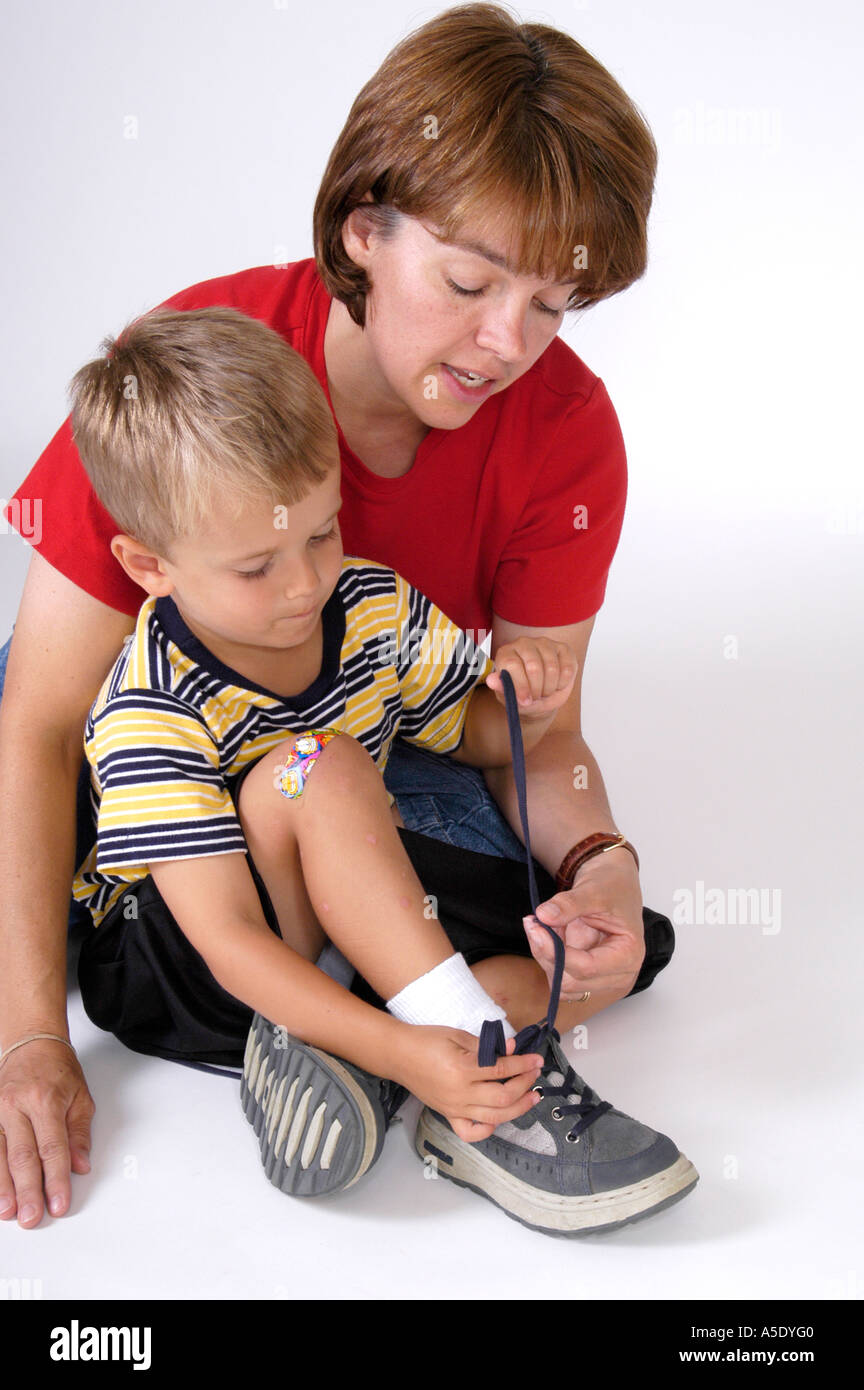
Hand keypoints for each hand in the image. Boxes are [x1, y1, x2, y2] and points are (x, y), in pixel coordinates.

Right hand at [0, 1039, 94, 1227]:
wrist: (31, 1043)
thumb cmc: (57, 1069)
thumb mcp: (80, 1096)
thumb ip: (79, 1133)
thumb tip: (80, 1165)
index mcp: (46, 1100)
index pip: (52, 1148)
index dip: (56, 1179)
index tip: (58, 1203)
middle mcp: (17, 1106)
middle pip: (22, 1155)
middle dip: (27, 1190)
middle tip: (31, 1216)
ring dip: (3, 1187)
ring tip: (8, 1211)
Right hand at [394, 1025, 543, 1141]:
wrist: (399, 1055)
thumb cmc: (426, 1040)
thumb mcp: (458, 1035)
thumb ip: (486, 1045)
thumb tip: (511, 1048)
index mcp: (462, 1068)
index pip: (502, 1069)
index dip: (523, 1064)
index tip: (536, 1059)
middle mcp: (460, 1093)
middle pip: (503, 1096)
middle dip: (525, 1085)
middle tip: (535, 1074)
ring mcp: (454, 1107)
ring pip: (494, 1117)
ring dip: (518, 1108)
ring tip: (532, 1097)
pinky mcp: (449, 1115)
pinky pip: (470, 1132)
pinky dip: (487, 1130)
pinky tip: (498, 1119)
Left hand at [485, 638, 576, 720]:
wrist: (541, 699)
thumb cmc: (521, 696)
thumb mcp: (509, 697)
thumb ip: (501, 688)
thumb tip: (491, 680)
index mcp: (506, 653)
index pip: (512, 664)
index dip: (520, 685)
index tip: (525, 701)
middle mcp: (524, 643)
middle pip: (534, 667)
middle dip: (537, 690)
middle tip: (535, 697)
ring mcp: (544, 644)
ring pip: (552, 668)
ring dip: (550, 688)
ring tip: (544, 692)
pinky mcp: (563, 649)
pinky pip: (567, 668)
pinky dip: (563, 683)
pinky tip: (556, 684)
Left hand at [523, 853, 645, 998]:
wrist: (611, 884)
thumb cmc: (612, 887)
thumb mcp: (593, 889)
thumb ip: (569, 904)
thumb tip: (543, 916)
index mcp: (628, 955)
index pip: (588, 968)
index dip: (556, 952)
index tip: (535, 927)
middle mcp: (617, 974)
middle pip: (571, 982)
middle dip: (547, 953)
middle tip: (535, 922)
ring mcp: (600, 979)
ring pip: (560, 985)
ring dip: (545, 956)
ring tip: (548, 925)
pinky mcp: (584, 977)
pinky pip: (557, 979)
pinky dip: (546, 958)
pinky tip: (550, 935)